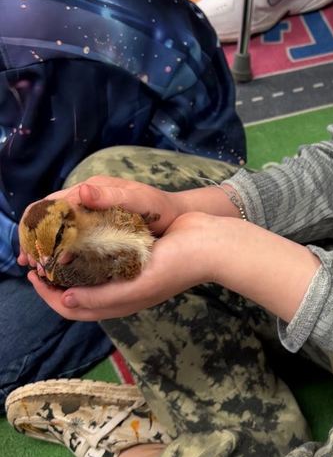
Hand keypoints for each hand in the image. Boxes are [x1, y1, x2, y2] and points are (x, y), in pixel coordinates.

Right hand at [17, 177, 179, 269]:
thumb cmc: (161, 207)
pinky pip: (73, 234)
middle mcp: (88, 197)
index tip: (33, 249)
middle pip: (50, 214)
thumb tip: (80, 192)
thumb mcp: (139, 201)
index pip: (53, 203)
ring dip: (45, 244)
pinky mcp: (98, 223)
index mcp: (92, 188)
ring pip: (58, 226)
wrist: (178, 214)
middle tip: (29, 262)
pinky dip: (61, 248)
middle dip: (35, 236)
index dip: (38, 225)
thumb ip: (111, 197)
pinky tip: (58, 266)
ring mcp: (92, 210)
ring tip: (37, 268)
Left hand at [25, 211, 217, 320]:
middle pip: (75, 292)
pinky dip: (86, 249)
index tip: (34, 273)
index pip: (72, 308)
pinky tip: (80, 233)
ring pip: (87, 274)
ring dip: (67, 264)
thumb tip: (64, 299)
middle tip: (37, 258)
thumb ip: (103, 297)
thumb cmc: (177, 265)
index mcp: (120, 303)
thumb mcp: (138, 286)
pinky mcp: (136, 253)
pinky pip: (103, 256)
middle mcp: (122, 291)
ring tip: (53, 245)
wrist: (209, 243)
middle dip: (52, 279)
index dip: (47, 295)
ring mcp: (129, 272)